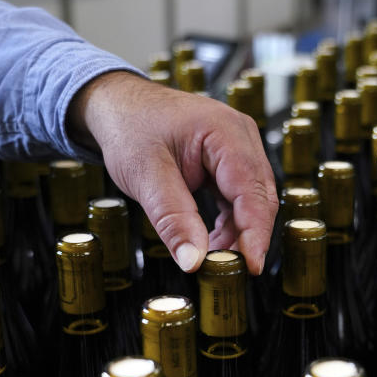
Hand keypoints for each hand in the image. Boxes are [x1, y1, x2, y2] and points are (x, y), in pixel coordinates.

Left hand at [68, 71, 277, 274]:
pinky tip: (213, 242)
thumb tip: (193, 260)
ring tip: (214, 259)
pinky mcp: (229, 162)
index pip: (252, 191)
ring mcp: (238, 148)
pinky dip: (229, 223)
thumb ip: (172, 218)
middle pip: (259, 198)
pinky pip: (238, 199)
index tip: (250, 266)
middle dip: (247, 237)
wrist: (117, 105)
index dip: (255, 233)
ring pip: (251, 202)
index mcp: (225, 132)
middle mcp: (240, 137)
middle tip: (228, 271)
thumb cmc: (129, 126)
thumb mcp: (145, 175)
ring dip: (237, 233)